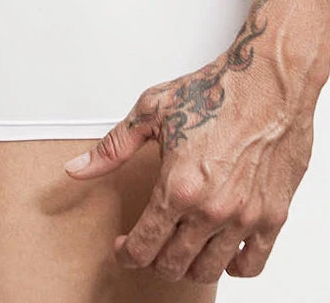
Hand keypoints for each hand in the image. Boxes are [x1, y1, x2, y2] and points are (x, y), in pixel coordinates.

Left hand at [64, 49, 313, 282]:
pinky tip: (220, 252)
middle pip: (173, 264)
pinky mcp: (273, 214)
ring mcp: (245, 216)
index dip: (126, 253)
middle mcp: (212, 210)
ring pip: (208, 270)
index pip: (143, 246)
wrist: (267, 82)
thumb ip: (112, 148)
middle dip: (152, 260)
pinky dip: (232, 266)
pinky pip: (253, 263)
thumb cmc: (214, 92)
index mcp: (178, 187)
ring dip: (187, 266)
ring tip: (178, 246)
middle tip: (147, 244)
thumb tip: (79, 169)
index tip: (123, 247)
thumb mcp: (150, 112)